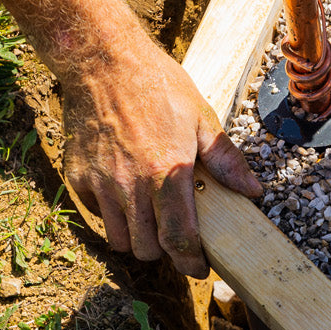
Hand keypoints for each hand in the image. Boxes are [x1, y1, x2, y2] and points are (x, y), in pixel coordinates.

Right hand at [60, 42, 262, 278]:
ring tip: (149, 219)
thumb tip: (253, 191)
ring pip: (117, 239)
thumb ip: (226, 160)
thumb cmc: (158, 85)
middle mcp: (131, 185)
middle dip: (164, 251)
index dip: (190, 262)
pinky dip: (110, 214)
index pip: (178, 239)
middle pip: (145, 249)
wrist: (103, 61)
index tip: (199, 268)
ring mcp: (100, 183)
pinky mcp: (77, 176)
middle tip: (174, 236)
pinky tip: (124, 194)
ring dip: (136, 238)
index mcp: (168, 173)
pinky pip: (95, 214)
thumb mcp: (202, 117)